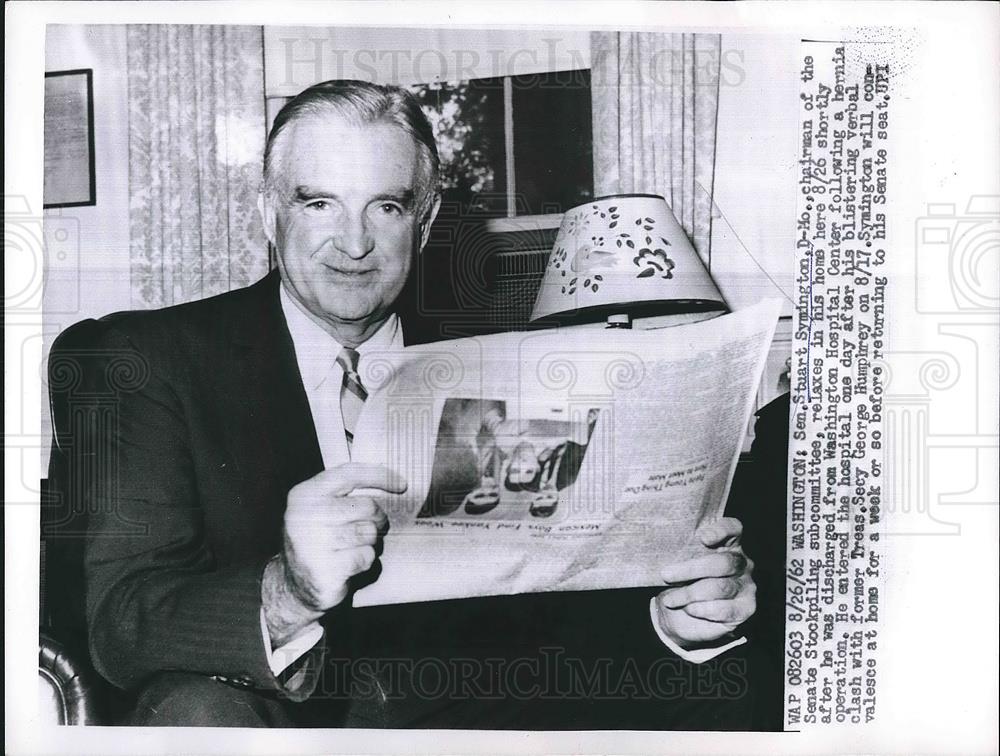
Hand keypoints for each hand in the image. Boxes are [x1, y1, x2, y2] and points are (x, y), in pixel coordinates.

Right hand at [262, 463, 405, 646]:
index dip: (380, 476)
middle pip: (367, 506)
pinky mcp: (325, 569)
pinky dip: (364, 561)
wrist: (296, 587)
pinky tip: (349, 564)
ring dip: (369, 542)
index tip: (402, 484)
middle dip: (377, 518)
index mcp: (304, 495)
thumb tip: (392, 482)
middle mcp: (305, 516)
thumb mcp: (320, 510)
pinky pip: (365, 556)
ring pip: (368, 532)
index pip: (349, 474)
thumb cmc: (318, 542)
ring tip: (353, 547)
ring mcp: (312, 544)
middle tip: (370, 528)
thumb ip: (345, 493)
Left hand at [654, 517, 755, 648]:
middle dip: (692, 569)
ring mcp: (746, 586)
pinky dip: (702, 609)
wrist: (680, 617)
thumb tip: (661, 548)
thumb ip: (678, 554)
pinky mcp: (745, 608)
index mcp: (726, 543)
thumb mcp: (676, 565)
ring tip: (670, 599)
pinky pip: (724, 609)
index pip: (733, 528)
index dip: (721, 530)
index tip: (703, 538)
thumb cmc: (679, 582)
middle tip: (666, 575)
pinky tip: (688, 609)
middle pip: (723, 562)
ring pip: (720, 587)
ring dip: (690, 593)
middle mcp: (740, 562)